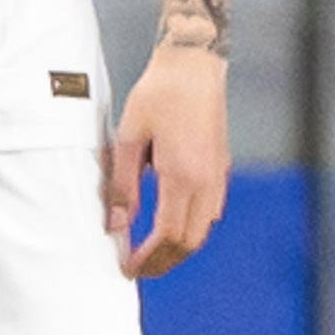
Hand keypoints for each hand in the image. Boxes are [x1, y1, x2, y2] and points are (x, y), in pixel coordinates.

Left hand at [105, 41, 228, 277]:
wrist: (193, 66)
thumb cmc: (159, 94)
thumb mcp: (129, 137)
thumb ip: (121, 184)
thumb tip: (115, 224)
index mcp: (183, 175)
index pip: (168, 235)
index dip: (148, 257)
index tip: (127, 267)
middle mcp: (207, 181)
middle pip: (190, 241)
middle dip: (164, 261)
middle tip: (137, 268)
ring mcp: (218, 176)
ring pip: (203, 230)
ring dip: (178, 248)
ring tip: (150, 253)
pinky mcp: (220, 168)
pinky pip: (209, 212)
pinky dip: (190, 229)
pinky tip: (169, 226)